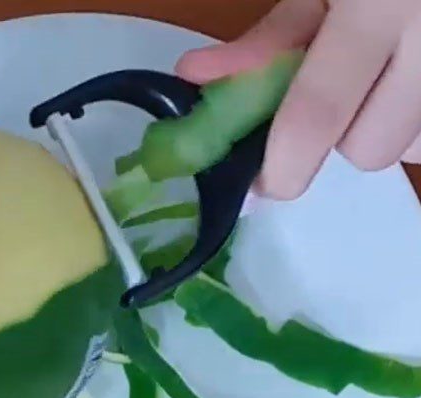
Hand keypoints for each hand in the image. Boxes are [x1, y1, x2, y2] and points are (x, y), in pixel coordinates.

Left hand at [176, 0, 420, 198]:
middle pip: (371, 149)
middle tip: (341, 95)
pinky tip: (411, 78)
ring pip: (411, 147)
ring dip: (385, 127)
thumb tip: (196, 76)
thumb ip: (269, 37)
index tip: (264, 182)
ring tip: (384, 75)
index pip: (317, 113)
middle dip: (342, 137)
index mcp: (379, 5)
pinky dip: (417, 119)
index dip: (283, 164)